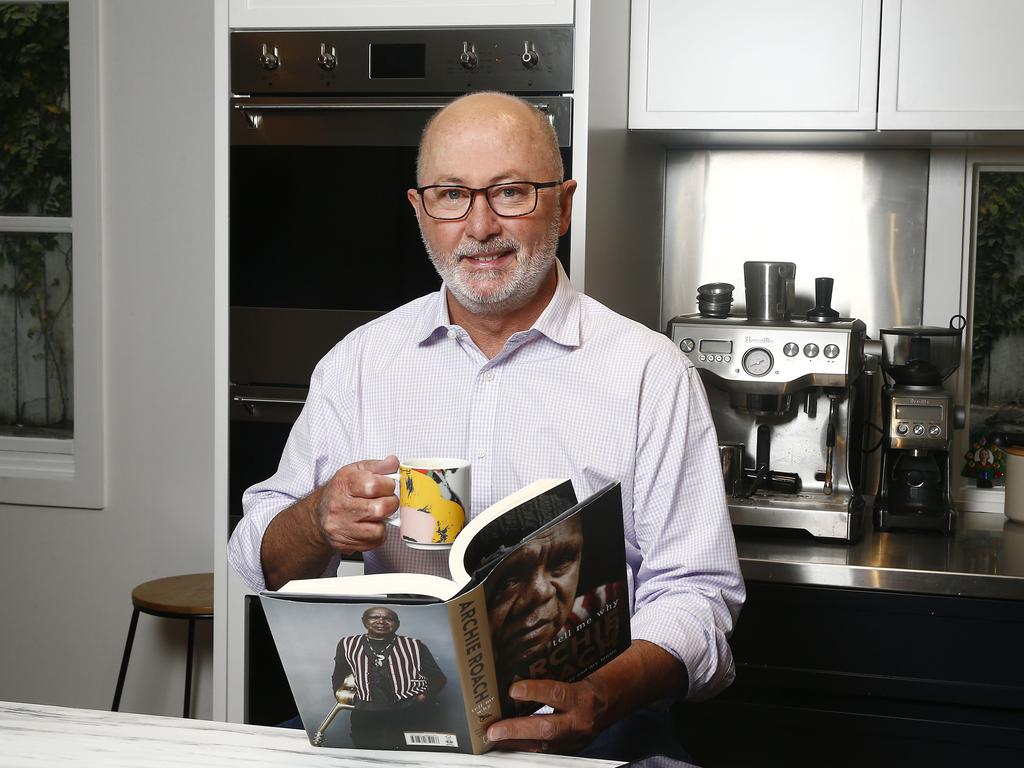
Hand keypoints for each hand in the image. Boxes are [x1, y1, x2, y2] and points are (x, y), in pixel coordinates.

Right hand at [312, 455, 399, 553]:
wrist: (318, 515)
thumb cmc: (341, 491)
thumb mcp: (356, 471)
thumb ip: (378, 466)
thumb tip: (393, 462)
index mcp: (343, 483)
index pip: (373, 485)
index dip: (388, 486)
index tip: (388, 486)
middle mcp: (339, 505)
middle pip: (379, 509)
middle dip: (391, 504)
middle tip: (387, 501)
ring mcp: (340, 526)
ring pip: (378, 529)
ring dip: (383, 521)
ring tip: (377, 514)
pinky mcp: (343, 543)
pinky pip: (373, 542)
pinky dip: (377, 535)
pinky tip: (370, 525)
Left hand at [486, 677, 609, 754]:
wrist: (609, 703)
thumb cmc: (589, 683)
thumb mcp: (577, 673)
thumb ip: (554, 673)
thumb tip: (523, 664)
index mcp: (582, 698)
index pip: (557, 695)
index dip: (535, 692)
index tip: (513, 689)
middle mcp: (578, 721)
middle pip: (546, 728)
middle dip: (517, 729)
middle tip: (494, 729)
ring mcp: (573, 739)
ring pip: (542, 745)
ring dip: (515, 742)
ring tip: (494, 738)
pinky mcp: (568, 748)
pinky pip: (543, 750)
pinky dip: (523, 746)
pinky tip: (507, 742)